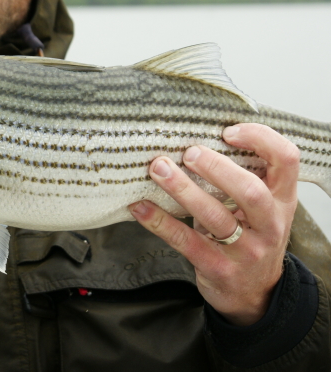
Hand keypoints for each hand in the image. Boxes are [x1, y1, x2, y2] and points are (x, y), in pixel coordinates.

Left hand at [130, 123, 298, 325]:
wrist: (254, 295)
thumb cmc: (249, 238)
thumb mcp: (260, 209)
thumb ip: (242, 178)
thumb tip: (194, 139)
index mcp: (282, 201)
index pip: (286, 160)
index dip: (260, 139)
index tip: (227, 131)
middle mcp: (269, 225)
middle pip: (250, 191)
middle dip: (216, 168)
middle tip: (188, 153)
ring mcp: (245, 250)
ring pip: (215, 216)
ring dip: (183, 189)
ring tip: (158, 169)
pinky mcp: (217, 268)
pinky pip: (185, 241)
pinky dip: (158, 221)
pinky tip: (139, 206)